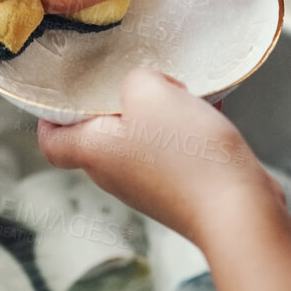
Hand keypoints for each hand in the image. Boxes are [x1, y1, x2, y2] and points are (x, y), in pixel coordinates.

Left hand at [36, 68, 284, 247]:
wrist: (239, 212)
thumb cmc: (187, 155)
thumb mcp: (151, 92)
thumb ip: (136, 78)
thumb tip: (143, 87)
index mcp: (94, 152)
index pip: (52, 140)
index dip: (51, 115)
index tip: (66, 91)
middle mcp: (114, 174)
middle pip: (100, 133)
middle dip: (119, 100)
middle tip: (143, 79)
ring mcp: (148, 186)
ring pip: (142, 137)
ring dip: (161, 112)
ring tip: (185, 92)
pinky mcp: (180, 191)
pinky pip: (174, 149)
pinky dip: (187, 127)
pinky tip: (210, 109)